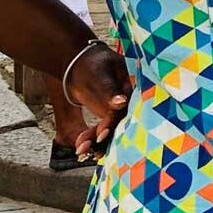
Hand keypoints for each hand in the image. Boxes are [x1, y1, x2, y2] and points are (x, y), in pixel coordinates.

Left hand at [65, 41, 132, 162]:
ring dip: (97, 142)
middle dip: (104, 138)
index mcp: (132, 85)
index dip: (114, 123)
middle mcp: (129, 100)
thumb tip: (122, 102)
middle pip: (121, 123)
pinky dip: (93, 139)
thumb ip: (109, 89)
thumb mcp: (99, 74)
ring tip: (81, 148)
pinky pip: (105, 130)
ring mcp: (120, 109)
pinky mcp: (111, 116)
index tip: (101, 135)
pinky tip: (82, 145)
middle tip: (87, 148)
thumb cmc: (92, 64)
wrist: (80, 65)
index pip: (126, 108)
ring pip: (112, 130)